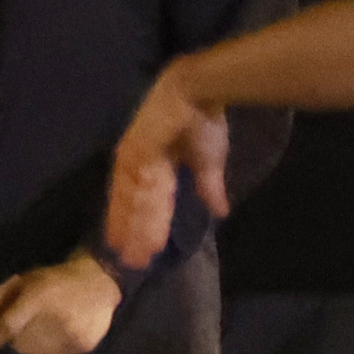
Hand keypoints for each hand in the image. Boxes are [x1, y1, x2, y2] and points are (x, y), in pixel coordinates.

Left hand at [0, 253, 119, 353]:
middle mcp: (57, 317)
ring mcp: (72, 334)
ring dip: (31, 345)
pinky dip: (49, 350)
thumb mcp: (23, 280)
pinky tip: (57, 333)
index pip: (9, 325)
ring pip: (36, 353)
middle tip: (24, 325)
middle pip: (20, 343)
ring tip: (42, 328)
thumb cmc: (55, 279)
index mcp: (40, 295)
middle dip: (15, 337)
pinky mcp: (83, 346)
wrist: (100, 281)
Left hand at [100, 65, 228, 266]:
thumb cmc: (205, 120)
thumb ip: (209, 188)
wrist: (202, 89)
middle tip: (133, 264)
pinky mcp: (138, 151)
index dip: (144, 226)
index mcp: (154, 166)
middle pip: (135, 207)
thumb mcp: (209, 162)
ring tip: (136, 256)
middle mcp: (139, 165)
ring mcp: (136, 158)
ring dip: (135, 231)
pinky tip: (137, 231)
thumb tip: (221, 212)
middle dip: (135, 235)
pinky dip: (137, 213)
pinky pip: (137, 190)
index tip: (143, 250)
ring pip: (134, 203)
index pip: (147, 203)